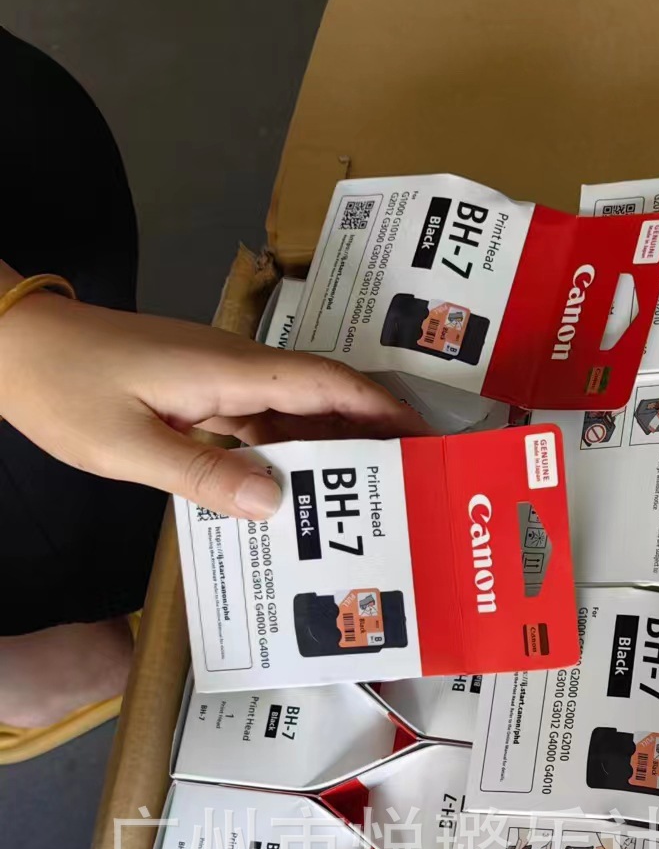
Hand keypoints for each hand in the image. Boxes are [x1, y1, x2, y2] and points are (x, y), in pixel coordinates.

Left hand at [0, 271, 427, 520]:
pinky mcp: (196, 394)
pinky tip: (295, 494)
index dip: (382, 409)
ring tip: (366, 498)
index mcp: (230, 371)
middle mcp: (234, 368)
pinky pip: (257, 424)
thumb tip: (278, 503)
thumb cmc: (64, 389)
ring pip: (291, 413)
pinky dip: (284, 455)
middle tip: (412, 482)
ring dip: (329, 448)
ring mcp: (215, 380)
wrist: (10, 345)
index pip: (327, 382)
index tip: (426, 438)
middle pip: (322, 397)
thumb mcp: (129, 445)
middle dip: (372, 434)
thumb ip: (204, 474)